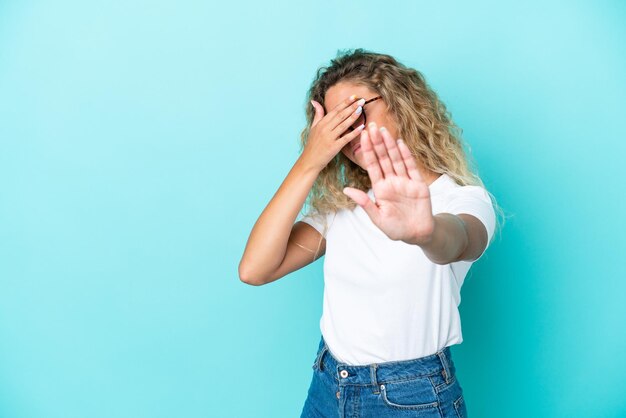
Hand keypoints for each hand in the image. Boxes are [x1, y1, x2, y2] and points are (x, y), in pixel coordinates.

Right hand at [301, 95, 366, 171]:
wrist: (309, 161)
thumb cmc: (312, 145)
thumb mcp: (313, 128)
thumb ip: (317, 114)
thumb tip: (314, 101)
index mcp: (321, 123)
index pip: (335, 110)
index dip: (345, 103)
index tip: (354, 96)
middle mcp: (325, 129)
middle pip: (340, 115)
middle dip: (352, 107)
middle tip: (362, 100)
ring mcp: (329, 138)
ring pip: (343, 125)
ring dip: (353, 116)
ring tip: (361, 109)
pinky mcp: (334, 147)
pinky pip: (346, 138)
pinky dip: (354, 132)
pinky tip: (362, 127)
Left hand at [342, 122, 434, 243]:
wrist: (418, 234)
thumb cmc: (396, 228)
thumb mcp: (377, 218)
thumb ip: (364, 202)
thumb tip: (346, 190)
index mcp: (380, 188)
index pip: (372, 165)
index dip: (367, 150)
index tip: (362, 136)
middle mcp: (392, 181)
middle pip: (383, 158)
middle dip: (376, 142)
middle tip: (370, 125)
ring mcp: (405, 181)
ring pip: (396, 159)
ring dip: (389, 145)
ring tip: (383, 130)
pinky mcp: (418, 184)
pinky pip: (411, 167)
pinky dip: (406, 155)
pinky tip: (400, 143)